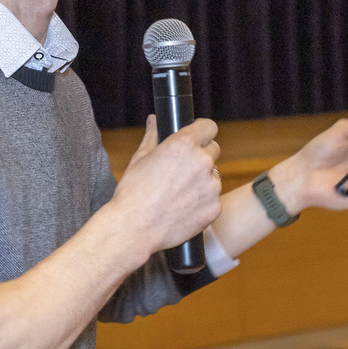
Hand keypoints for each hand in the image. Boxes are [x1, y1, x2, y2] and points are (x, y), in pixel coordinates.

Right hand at [106, 115, 222, 255]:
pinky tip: (183, 208)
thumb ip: (153, 135)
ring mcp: (211, 186)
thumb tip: (154, 120)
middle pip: (214, 150)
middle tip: (182, 170)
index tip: (197, 138)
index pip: (209, 127)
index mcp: (184, 144)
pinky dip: (203, 202)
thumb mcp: (140, 158)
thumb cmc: (133, 192)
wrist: (134, 228)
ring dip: (202, 181)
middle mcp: (202, 162)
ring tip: (179, 193)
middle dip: (201, 156)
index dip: (202, 132)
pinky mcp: (214, 208)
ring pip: (214, 176)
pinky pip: (213, 199)